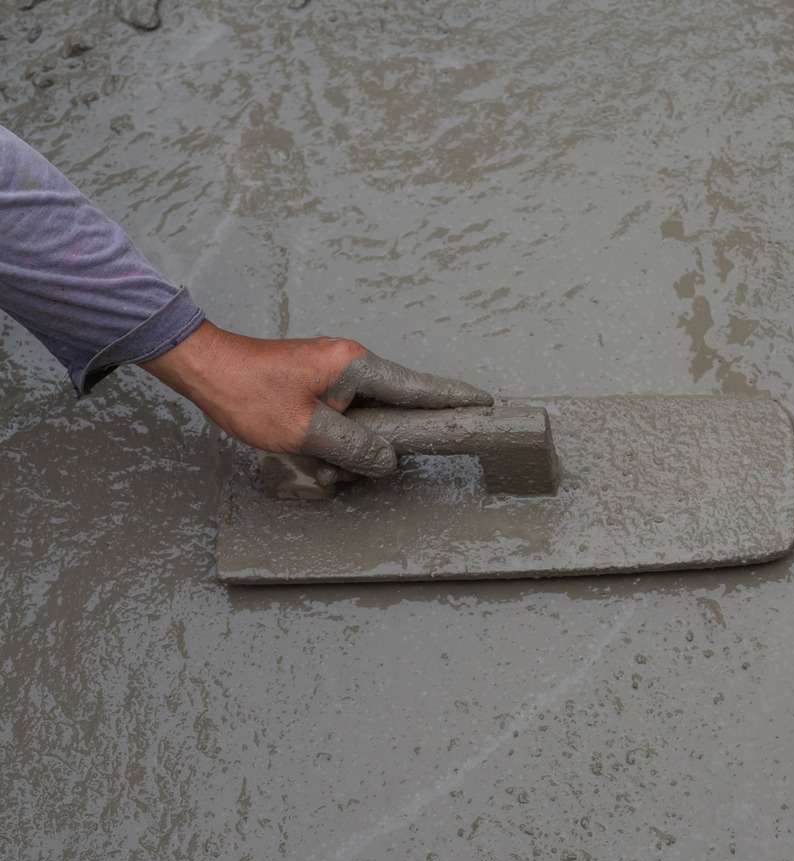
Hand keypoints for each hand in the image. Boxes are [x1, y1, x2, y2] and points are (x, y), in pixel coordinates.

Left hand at [140, 320, 491, 474]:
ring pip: (363, 421)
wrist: (203, 368)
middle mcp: (352, 364)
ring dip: (343, 448)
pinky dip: (329, 441)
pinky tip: (305, 453)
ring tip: (309, 457)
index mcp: (356, 366)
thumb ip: (354, 448)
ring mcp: (335, 374)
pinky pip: (342, 419)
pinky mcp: (318, 385)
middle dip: (376, 444)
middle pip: (392, 410)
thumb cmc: (248, 393)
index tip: (487, 405)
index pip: (419, 387)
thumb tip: (388, 461)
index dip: (454, 399)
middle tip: (347, 461)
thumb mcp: (304, 431)